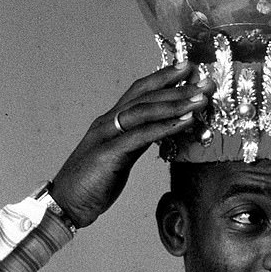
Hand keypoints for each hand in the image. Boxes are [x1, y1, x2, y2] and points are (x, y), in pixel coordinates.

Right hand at [49, 63, 213, 227]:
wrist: (66, 205)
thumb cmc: (94, 182)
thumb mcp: (120, 156)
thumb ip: (138, 140)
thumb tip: (163, 130)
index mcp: (110, 121)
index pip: (139, 91)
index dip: (163, 77)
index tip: (187, 67)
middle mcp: (108, 123)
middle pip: (145, 96)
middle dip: (177, 87)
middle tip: (204, 80)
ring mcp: (106, 136)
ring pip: (144, 111)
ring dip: (175, 103)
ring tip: (200, 99)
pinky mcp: (108, 154)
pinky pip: (141, 136)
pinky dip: (165, 127)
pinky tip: (186, 122)